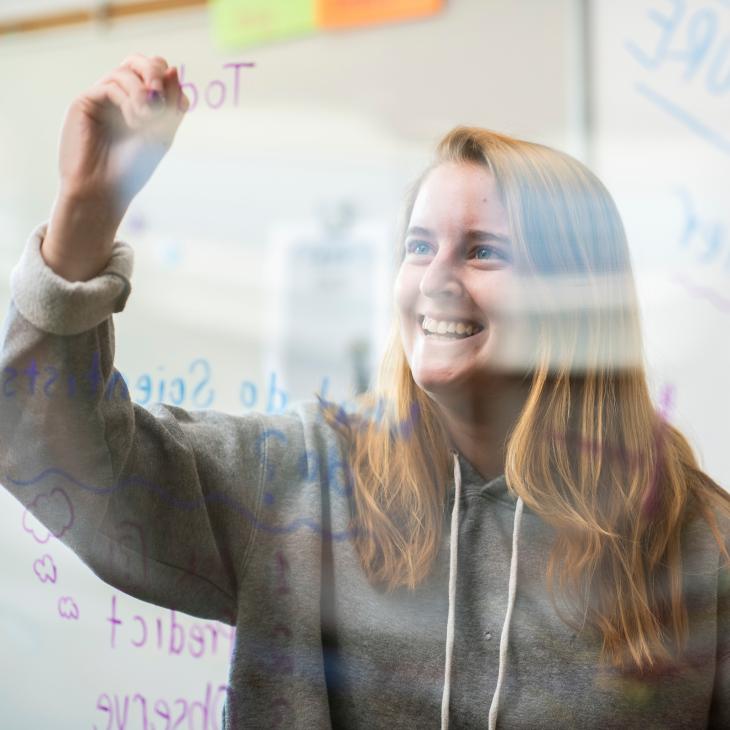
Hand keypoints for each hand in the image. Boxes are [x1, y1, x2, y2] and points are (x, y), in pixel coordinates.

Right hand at [58, 54, 187, 210]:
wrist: (105, 190)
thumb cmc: (133, 169)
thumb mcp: (162, 135)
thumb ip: (171, 105)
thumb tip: (174, 68)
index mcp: (141, 104)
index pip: (157, 73)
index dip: (169, 81)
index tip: (177, 107)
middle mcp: (121, 97)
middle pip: (138, 61)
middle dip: (154, 72)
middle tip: (159, 95)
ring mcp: (102, 97)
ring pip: (125, 72)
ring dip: (142, 93)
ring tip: (145, 120)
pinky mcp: (85, 101)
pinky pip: (110, 85)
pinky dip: (127, 99)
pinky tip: (133, 120)